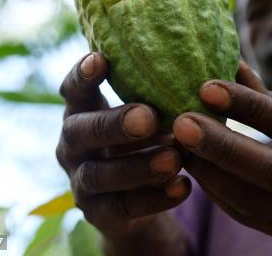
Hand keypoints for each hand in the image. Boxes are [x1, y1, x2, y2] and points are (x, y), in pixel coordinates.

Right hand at [56, 53, 190, 238]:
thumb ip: (157, 98)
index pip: (73, 90)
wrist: (135, 199)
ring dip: (139, 166)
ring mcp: (80, 181)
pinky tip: (183, 187)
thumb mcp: (146, 117)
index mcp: (81, 112)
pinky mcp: (97, 213)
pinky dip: (154, 198)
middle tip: (148, 118)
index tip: (101, 58)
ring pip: (100, 175)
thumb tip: (199, 76)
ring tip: (175, 159)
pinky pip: (122, 208)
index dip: (82, 75)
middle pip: (81, 132)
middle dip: (114, 124)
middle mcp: (72, 145)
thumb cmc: (143, 140)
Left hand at [172, 61, 271, 244]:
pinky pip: (242, 213)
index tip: (206, 87)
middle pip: (269, 169)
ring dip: (209, 171)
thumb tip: (230, 61)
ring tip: (177, 144)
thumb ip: (266, 96)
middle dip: (221, 146)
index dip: (247, 105)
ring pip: (250, 198)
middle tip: (182, 122)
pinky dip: (213, 189)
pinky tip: (193, 166)